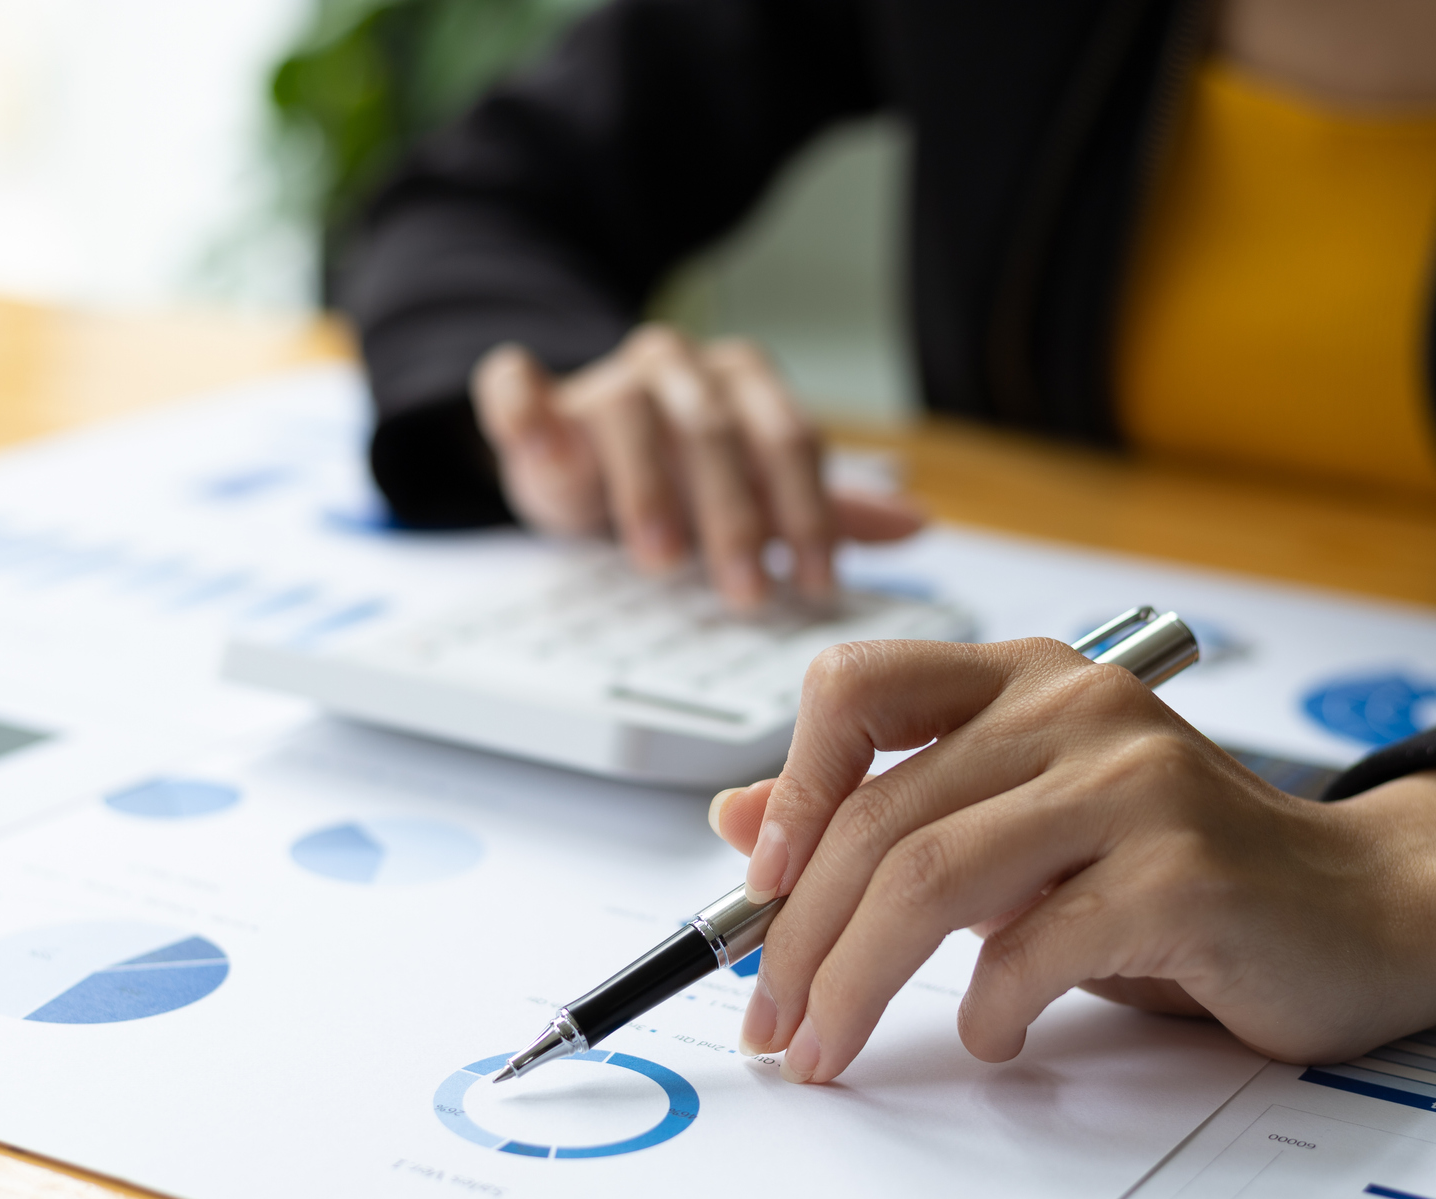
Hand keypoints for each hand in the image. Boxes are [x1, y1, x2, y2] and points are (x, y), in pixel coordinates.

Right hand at [472, 327, 923, 607]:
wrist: (578, 444)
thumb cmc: (678, 473)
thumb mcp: (755, 491)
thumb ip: (825, 506)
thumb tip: (918, 525)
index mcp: (745, 384)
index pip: (791, 441)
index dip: (807, 515)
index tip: (815, 585)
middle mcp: (681, 368)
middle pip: (716, 432)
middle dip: (736, 517)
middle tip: (746, 592)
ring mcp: (604, 378)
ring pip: (629, 413)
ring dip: (647, 487)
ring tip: (661, 561)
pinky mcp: (534, 398)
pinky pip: (518, 389)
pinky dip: (525, 414)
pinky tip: (540, 450)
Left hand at [707, 638, 1435, 1082]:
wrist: (1366, 911)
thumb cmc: (1178, 877)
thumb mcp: (1018, 833)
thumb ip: (893, 813)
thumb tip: (739, 822)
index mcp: (1026, 679)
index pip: (859, 683)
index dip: (789, 779)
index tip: (759, 885)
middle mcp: (1077, 706)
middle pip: (880, 815)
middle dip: (800, 937)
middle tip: (770, 1024)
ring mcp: (1135, 779)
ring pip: (932, 876)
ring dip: (857, 982)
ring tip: (830, 1048)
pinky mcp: (1184, 867)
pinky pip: (1033, 946)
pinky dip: (991, 1009)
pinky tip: (997, 1037)